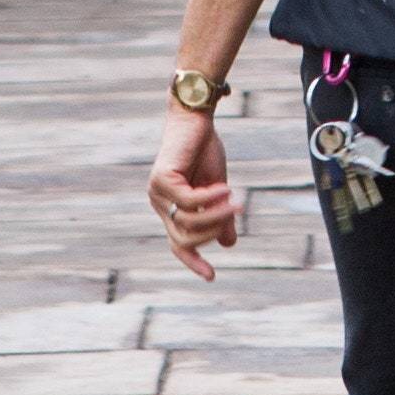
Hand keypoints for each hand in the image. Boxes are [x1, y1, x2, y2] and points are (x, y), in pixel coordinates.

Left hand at [147, 108, 239, 277]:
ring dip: (216, 215)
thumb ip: (219, 214)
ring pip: (188, 221)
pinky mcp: (161, 179)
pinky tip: (226, 188)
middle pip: (185, 237)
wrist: (195, 117)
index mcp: (171, 208)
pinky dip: (210, 198)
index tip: (211, 276)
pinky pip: (189, 201)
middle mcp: (160, 203)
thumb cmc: (205, 149)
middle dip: (213, 230)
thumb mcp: (217, 188)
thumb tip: (227, 244)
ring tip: (236, 201)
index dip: (193, 260)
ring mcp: (157, 192)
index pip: (178, 243)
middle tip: (236, 212)